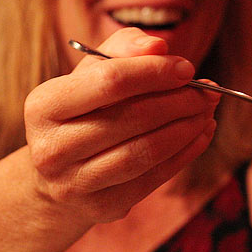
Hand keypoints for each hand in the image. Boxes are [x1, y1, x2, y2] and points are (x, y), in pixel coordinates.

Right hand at [23, 28, 219, 224]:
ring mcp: (75, 183)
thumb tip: (158, 45)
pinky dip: (186, 153)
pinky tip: (202, 134)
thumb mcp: (95, 72)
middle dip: (180, 101)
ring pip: (145, 151)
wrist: (63, 173)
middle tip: (207, 92)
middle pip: (133, 117)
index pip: (110, 81)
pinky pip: (155, 178)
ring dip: (187, 128)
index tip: (187, 69)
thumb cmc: (88, 110)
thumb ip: (125, 49)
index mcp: (44, 105)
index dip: (155, 72)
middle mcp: (51, 148)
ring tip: (207, 111)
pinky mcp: (102, 207)